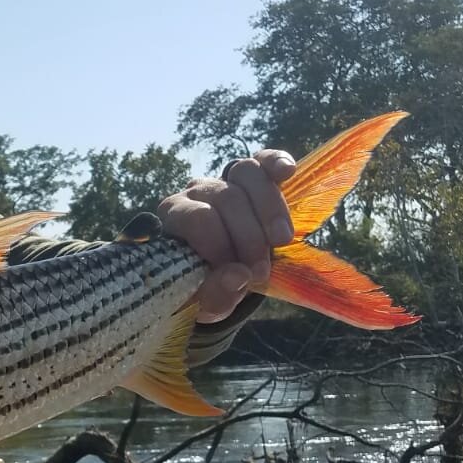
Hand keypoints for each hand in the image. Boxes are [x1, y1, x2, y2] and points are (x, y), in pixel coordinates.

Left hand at [157, 149, 295, 321]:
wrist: (220, 276)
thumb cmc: (205, 287)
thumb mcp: (204, 301)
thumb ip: (215, 295)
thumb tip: (239, 276)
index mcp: (174, 218)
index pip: (198, 218)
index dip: (222, 246)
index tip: (241, 276)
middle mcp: (196, 192)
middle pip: (227, 198)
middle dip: (249, 237)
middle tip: (261, 272)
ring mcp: (223, 179)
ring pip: (246, 173)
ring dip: (270, 208)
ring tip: (281, 240)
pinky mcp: (252, 176)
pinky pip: (262, 160)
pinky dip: (276, 162)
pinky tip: (287, 172)